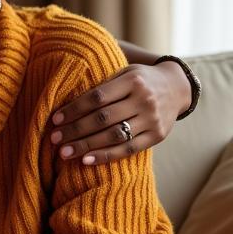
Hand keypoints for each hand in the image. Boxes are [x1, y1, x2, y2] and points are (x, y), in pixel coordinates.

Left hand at [49, 61, 189, 165]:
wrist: (178, 87)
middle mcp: (144, 100)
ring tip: (64, 153)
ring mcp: (152, 119)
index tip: (55, 119)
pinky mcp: (158, 136)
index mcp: (133, 80)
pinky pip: (129, 149)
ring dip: (86, 146)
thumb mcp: (124, 73)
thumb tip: (66, 103)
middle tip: (54, 138)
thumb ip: (102, 85)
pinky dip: (107, 156)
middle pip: (103, 118)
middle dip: (75, 130)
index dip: (74, 109)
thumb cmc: (140, 80)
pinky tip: (87, 160)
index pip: (96, 97)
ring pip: (114, 135)